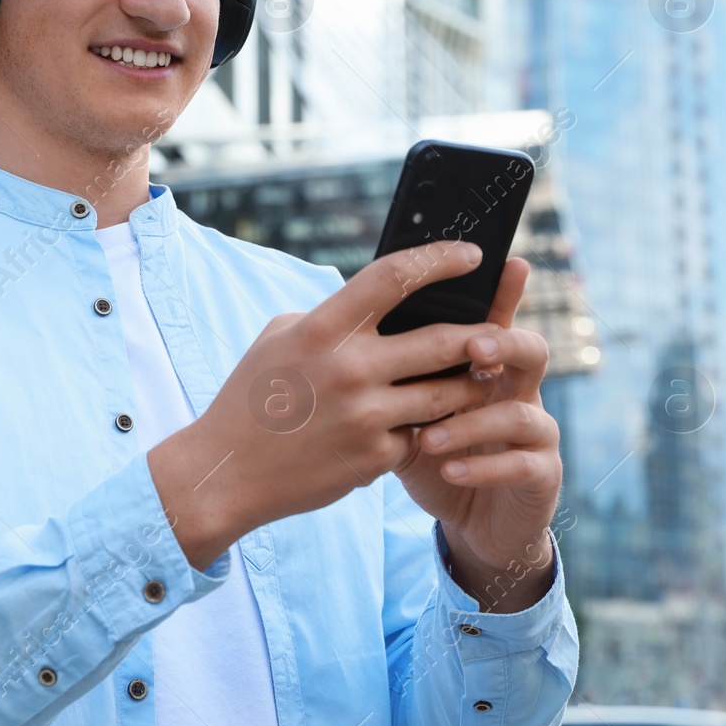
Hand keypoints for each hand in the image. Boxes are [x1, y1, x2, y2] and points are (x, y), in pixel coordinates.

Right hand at [148, 240, 506, 569]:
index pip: (395, 276)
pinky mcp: (376, 458)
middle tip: (497, 329)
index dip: (441, 259)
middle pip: (442, 340)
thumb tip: (382, 302)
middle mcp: (349, 368)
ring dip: (468, 384)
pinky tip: (425, 426)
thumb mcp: (280, 338)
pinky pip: (422, 434)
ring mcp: (366, 416)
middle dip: (481, 333)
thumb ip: (333, 318)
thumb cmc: (252, 396)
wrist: (227, 471)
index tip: (472, 255)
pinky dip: (425, 429)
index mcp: (323, 327)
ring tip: (477, 377)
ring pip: (447, 393)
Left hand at [391, 257, 561, 611]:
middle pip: (528, 350)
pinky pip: (522, 465)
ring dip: (473, 421)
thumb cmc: (426, 449)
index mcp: (485, 364)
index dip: (499, 289)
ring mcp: (535, 432)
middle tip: (472, 347)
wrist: (465, 517)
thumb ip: (389, 365)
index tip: (492, 262)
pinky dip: (483, 466)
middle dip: (501, 344)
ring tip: (428, 436)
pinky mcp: (540, 476)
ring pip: (521, 412)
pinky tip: (448, 469)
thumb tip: (337, 320)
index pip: (493, 316)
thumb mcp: (403, 404)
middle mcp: (517, 389)